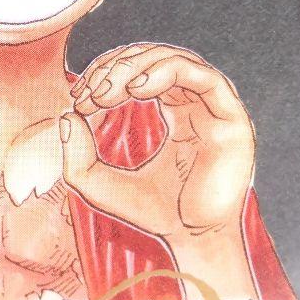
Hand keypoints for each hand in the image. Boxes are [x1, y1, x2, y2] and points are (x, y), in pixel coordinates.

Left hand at [61, 44, 256, 299]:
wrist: (190, 241)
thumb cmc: (151, 214)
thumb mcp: (99, 184)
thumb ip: (77, 156)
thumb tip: (67, 114)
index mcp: (174, 110)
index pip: (138, 72)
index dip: (105, 75)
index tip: (78, 97)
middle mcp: (196, 103)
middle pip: (153, 59)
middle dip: (115, 69)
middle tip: (90, 93)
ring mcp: (216, 108)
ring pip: (175, 59)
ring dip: (134, 68)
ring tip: (106, 91)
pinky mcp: (231, 118)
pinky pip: (202, 77)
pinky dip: (166, 73)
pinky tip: (136, 89)